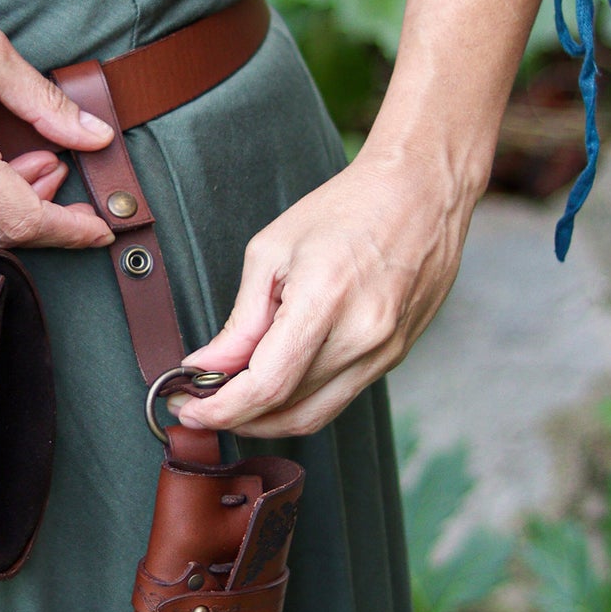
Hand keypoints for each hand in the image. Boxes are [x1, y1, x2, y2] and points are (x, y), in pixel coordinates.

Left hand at [170, 147, 475, 437]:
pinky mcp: (395, 356)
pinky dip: (300, 399)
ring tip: (232, 400)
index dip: (221, 409)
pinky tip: (275, 384)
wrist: (420, 192)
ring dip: (268, 419)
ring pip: (316, 414)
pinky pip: (340, 396)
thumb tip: (207, 367)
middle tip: (200, 407)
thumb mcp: (272, 251)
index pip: (267, 384)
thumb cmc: (346, 209)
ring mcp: (385, 351)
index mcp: (326, 298)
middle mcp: (362, 334)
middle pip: (288, 409)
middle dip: (237, 417)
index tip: (190, 411)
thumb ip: (241, 320)